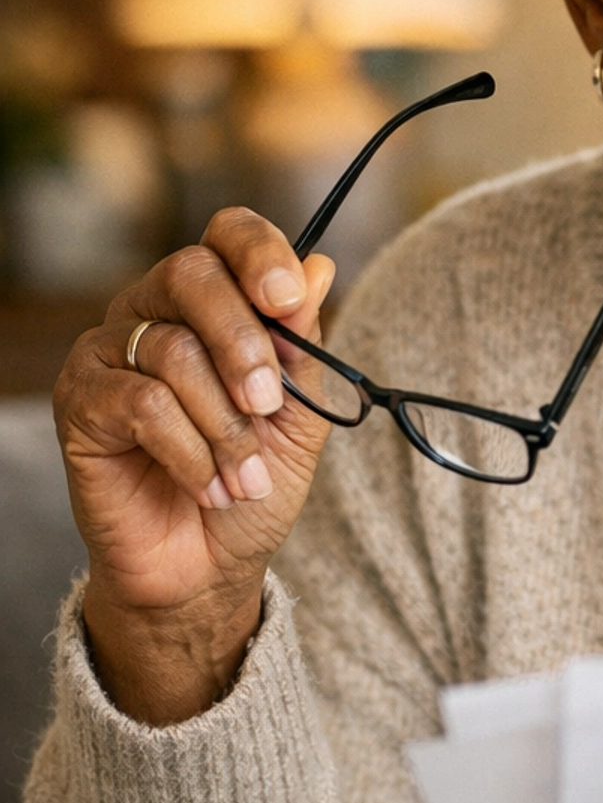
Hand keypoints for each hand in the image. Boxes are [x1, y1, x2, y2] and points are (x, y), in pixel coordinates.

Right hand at [55, 208, 336, 724]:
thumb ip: (302, 344)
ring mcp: (108, 354)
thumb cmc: (251, 484)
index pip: (226, 235)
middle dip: (244, 342)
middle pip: (192, 275)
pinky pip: (142, 404)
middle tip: (268, 406)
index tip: (287, 299)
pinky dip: (190, 452)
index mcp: (210, 303)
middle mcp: (151, 312)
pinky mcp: (80, 403)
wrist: (208, 567)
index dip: (259, 253)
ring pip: (174, 350)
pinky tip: (207, 486)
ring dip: (225, 425)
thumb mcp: (300, 415)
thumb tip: (320, 266)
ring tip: (242, 477)